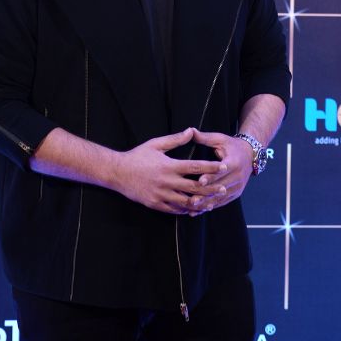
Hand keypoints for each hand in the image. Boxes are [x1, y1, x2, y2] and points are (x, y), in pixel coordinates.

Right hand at [110, 127, 228, 214]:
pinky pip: (174, 210)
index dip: (211, 167)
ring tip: (212, 203)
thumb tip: (191, 131)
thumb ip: (175, 140)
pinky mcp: (156, 204)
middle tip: (224, 188)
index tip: (223, 167)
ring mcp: (161, 195)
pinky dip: (186, 210)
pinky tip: (194, 209)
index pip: (195, 167)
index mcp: (169, 166)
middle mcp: (167, 182)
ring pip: (186, 202)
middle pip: (195, 187)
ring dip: (201, 203)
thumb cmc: (137, 156)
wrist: (117, 173)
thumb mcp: (155, 144)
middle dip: (211, 189)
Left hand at [185, 129, 255, 212]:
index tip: (199, 180)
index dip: (211, 176)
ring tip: (192, 208)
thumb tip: (191, 131)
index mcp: (234, 162)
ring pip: (220, 197)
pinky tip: (198, 211)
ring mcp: (238, 187)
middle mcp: (238, 177)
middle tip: (191, 199)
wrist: (250, 155)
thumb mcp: (220, 139)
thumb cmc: (231, 146)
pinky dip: (210, 206)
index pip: (222, 171)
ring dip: (206, 203)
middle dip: (206, 194)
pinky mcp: (236, 194)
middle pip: (220, 187)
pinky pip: (222, 202)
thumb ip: (205, 138)